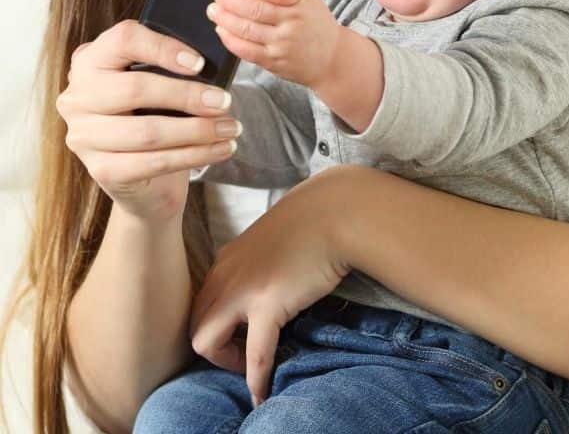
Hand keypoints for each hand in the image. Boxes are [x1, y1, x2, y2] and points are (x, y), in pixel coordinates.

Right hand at [57, 19, 241, 220]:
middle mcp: (78, 96)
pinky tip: (221, 149)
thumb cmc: (153, 114)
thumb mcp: (155, 82)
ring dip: (198, 130)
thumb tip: (213, 65)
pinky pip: (154, 162)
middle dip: (188, 95)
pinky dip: (194, 155)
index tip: (201, 63)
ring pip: (148, 131)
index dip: (164, 48)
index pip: (124, 40)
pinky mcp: (101, 170)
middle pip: (136, 89)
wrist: (143, 177)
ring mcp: (84, 136)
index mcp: (90, 60)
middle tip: (225, 101)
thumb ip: (169, 67)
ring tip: (231, 128)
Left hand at [189, 169, 351, 406]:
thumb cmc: (311, 225)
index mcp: (225, 261)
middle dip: (215, 350)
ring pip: (206, 343)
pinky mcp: (269, 303)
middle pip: (195, 327)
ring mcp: (243, 289)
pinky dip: (256, 379)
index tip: (242, 336)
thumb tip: (264, 287)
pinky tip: (262, 394)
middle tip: (245, 354)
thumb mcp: (269, 242)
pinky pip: (255, 354)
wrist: (335, 212)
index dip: (217, 328)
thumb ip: (256, 264)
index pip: (200, 306)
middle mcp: (225, 275)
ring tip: (252, 369)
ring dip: (227, 363)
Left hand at [209, 0, 342, 90]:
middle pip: (255, 10)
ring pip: (246, 29)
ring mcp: (282, 44)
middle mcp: (293, 24)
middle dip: (231, 0)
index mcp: (302, 3)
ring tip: (214, 10)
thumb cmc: (316, 26)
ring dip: (225, 18)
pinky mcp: (273, 62)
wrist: (331, 60)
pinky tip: (221, 30)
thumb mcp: (308, 0)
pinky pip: (246, 50)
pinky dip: (230, 39)